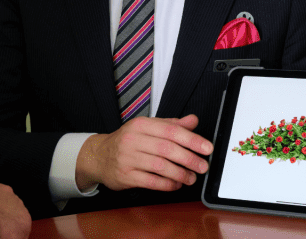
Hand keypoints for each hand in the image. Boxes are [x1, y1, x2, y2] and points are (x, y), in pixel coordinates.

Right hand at [75, 114, 212, 191]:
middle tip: (203, 166)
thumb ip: (171, 125)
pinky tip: (176, 184)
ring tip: (191, 178)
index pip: (171, 131)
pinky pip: (151, 182)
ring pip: (160, 167)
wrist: (98, 156)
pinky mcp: (125, 175)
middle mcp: (132, 140)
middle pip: (167, 149)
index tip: (207, 148)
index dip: (192, 140)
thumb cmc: (127, 141)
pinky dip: (167, 185)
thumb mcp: (147, 128)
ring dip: (180, 174)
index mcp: (140, 125)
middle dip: (189, 159)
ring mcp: (127, 158)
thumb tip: (193, 120)